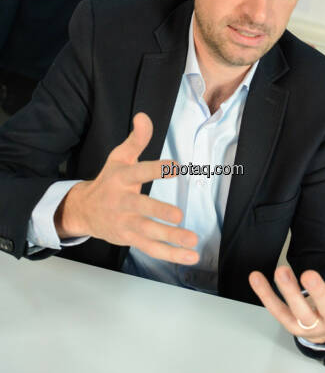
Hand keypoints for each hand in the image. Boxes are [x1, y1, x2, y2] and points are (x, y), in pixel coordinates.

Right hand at [54, 112, 198, 264]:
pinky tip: (190, 256)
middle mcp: (122, 202)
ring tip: (192, 241)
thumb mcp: (119, 156)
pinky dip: (170, 254)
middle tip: (178, 215)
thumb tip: (143, 115)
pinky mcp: (130, 238)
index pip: (139, 172)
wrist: (84, 210)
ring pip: (148, 233)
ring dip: (171, 239)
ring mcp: (126, 222)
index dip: (156, 170)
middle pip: (141, 208)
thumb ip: (136, 138)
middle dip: (158, 212)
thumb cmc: (109, 180)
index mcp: (122, 178)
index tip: (175, 167)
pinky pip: (151, 248)